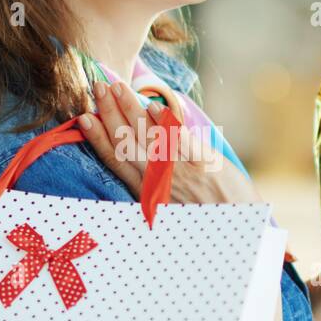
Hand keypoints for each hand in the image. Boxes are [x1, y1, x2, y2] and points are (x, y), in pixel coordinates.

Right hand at [76, 79, 255, 206]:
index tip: (84, 119)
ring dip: (132, 110)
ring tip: (117, 87)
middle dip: (110, 113)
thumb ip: (155, 185)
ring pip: (150, 137)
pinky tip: (154, 106)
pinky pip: (180, 141)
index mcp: (148, 190)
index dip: (98, 138)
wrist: (236, 233)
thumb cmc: (204, 219)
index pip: (116, 160)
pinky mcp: (205, 164)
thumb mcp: (171, 207)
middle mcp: (159, 179)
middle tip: (98, 88)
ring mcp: (181, 170)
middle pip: (127, 142)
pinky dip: (166, 124)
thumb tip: (144, 161)